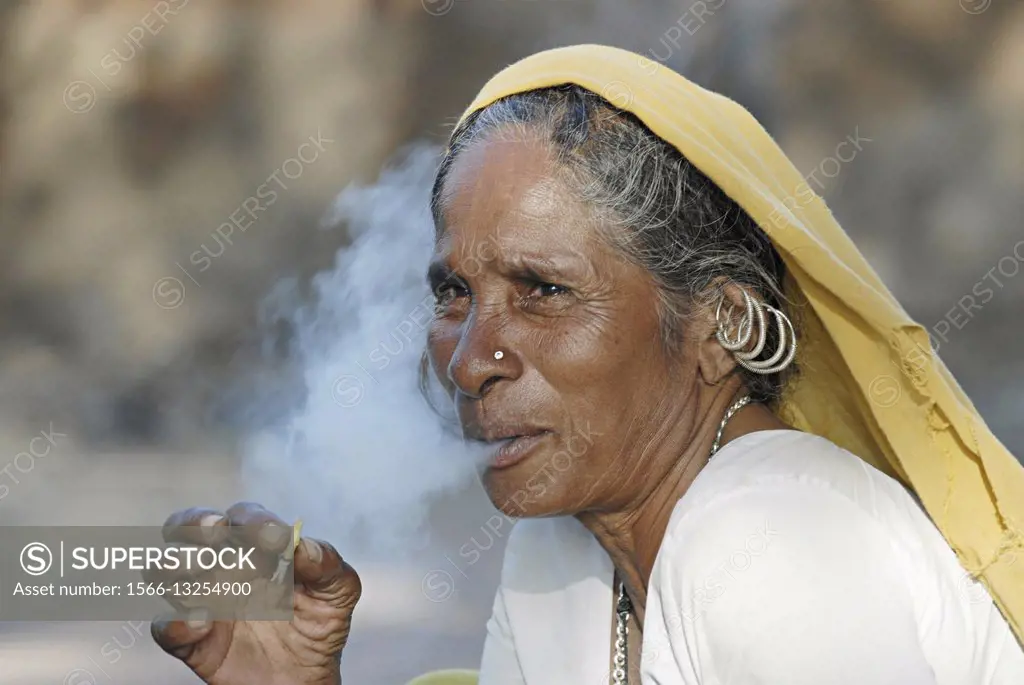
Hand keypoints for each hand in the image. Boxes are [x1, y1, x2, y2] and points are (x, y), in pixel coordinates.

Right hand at [151, 502, 360, 684]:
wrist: (305, 677)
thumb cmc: (320, 622)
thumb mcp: (338, 591)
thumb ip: (327, 563)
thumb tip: (304, 546)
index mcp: (255, 544)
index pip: (242, 516)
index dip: (253, 520)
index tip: (272, 537)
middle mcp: (220, 564)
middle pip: (186, 526)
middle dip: (195, 522)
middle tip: (217, 532)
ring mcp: (201, 599)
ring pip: (163, 569)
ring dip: (175, 563)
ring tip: (204, 570)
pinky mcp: (190, 640)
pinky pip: (165, 628)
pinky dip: (176, 623)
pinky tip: (202, 622)